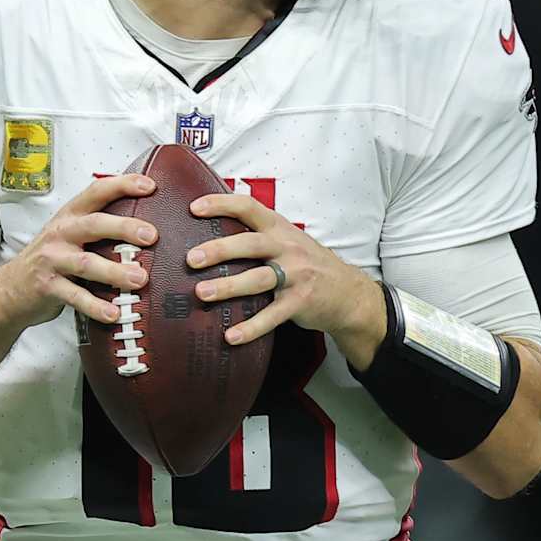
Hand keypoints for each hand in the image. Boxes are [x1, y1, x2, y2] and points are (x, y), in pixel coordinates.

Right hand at [0, 173, 159, 328]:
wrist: (9, 289)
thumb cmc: (49, 259)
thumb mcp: (68, 234)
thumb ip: (98, 227)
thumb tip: (145, 225)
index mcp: (70, 217)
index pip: (96, 193)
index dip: (122, 185)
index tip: (149, 185)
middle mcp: (61, 234)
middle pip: (93, 225)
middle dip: (124, 228)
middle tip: (151, 235)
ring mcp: (52, 261)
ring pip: (86, 263)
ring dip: (115, 271)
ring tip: (139, 279)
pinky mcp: (47, 287)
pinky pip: (75, 297)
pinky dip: (95, 306)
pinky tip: (113, 313)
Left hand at [185, 194, 385, 364]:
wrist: (348, 292)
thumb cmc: (307, 263)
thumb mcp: (287, 239)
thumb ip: (257, 234)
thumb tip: (210, 232)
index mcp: (279, 228)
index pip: (248, 207)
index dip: (221, 204)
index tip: (193, 208)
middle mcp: (287, 247)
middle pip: (250, 244)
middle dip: (219, 250)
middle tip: (191, 259)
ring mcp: (296, 275)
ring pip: (258, 279)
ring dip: (228, 286)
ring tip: (202, 293)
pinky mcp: (300, 302)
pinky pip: (272, 315)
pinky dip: (252, 327)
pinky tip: (231, 336)